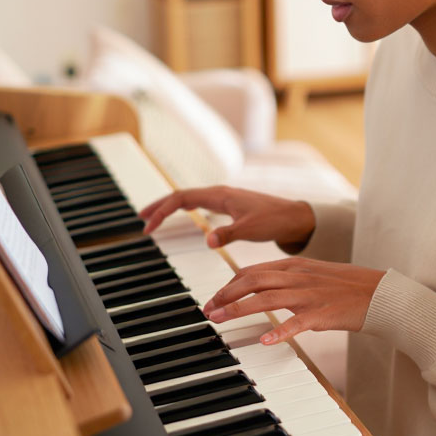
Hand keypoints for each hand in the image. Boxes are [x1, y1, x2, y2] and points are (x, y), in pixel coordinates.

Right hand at [140, 186, 315, 249]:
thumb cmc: (275, 219)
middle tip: (141, 218)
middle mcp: (219, 194)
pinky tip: (181, 217)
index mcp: (220, 196)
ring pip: (189, 199)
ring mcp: (223, 199)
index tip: (149, 226)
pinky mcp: (229, 207)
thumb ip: (228, 234)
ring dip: (170, 207)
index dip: (162, 210)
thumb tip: (208, 241)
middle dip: (159, 206)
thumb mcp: (251, 229)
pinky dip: (184, 210)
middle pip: (181, 196)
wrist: (294, 217)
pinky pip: (199, 205)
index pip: (182, 198)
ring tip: (154, 217)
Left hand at [202, 257, 385, 344]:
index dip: (228, 285)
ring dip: (240, 309)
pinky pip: (298, 323)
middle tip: (208, 310)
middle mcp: (299, 277)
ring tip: (221, 319)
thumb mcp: (313, 275)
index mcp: (295, 265)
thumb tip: (261, 288)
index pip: (252, 271)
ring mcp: (311, 295)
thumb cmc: (346, 287)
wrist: (380, 293)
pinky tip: (265, 340)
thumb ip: (287, 279)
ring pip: (267, 298)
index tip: (214, 298)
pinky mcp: (324, 314)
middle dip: (226, 295)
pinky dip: (280, 331)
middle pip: (253, 281)